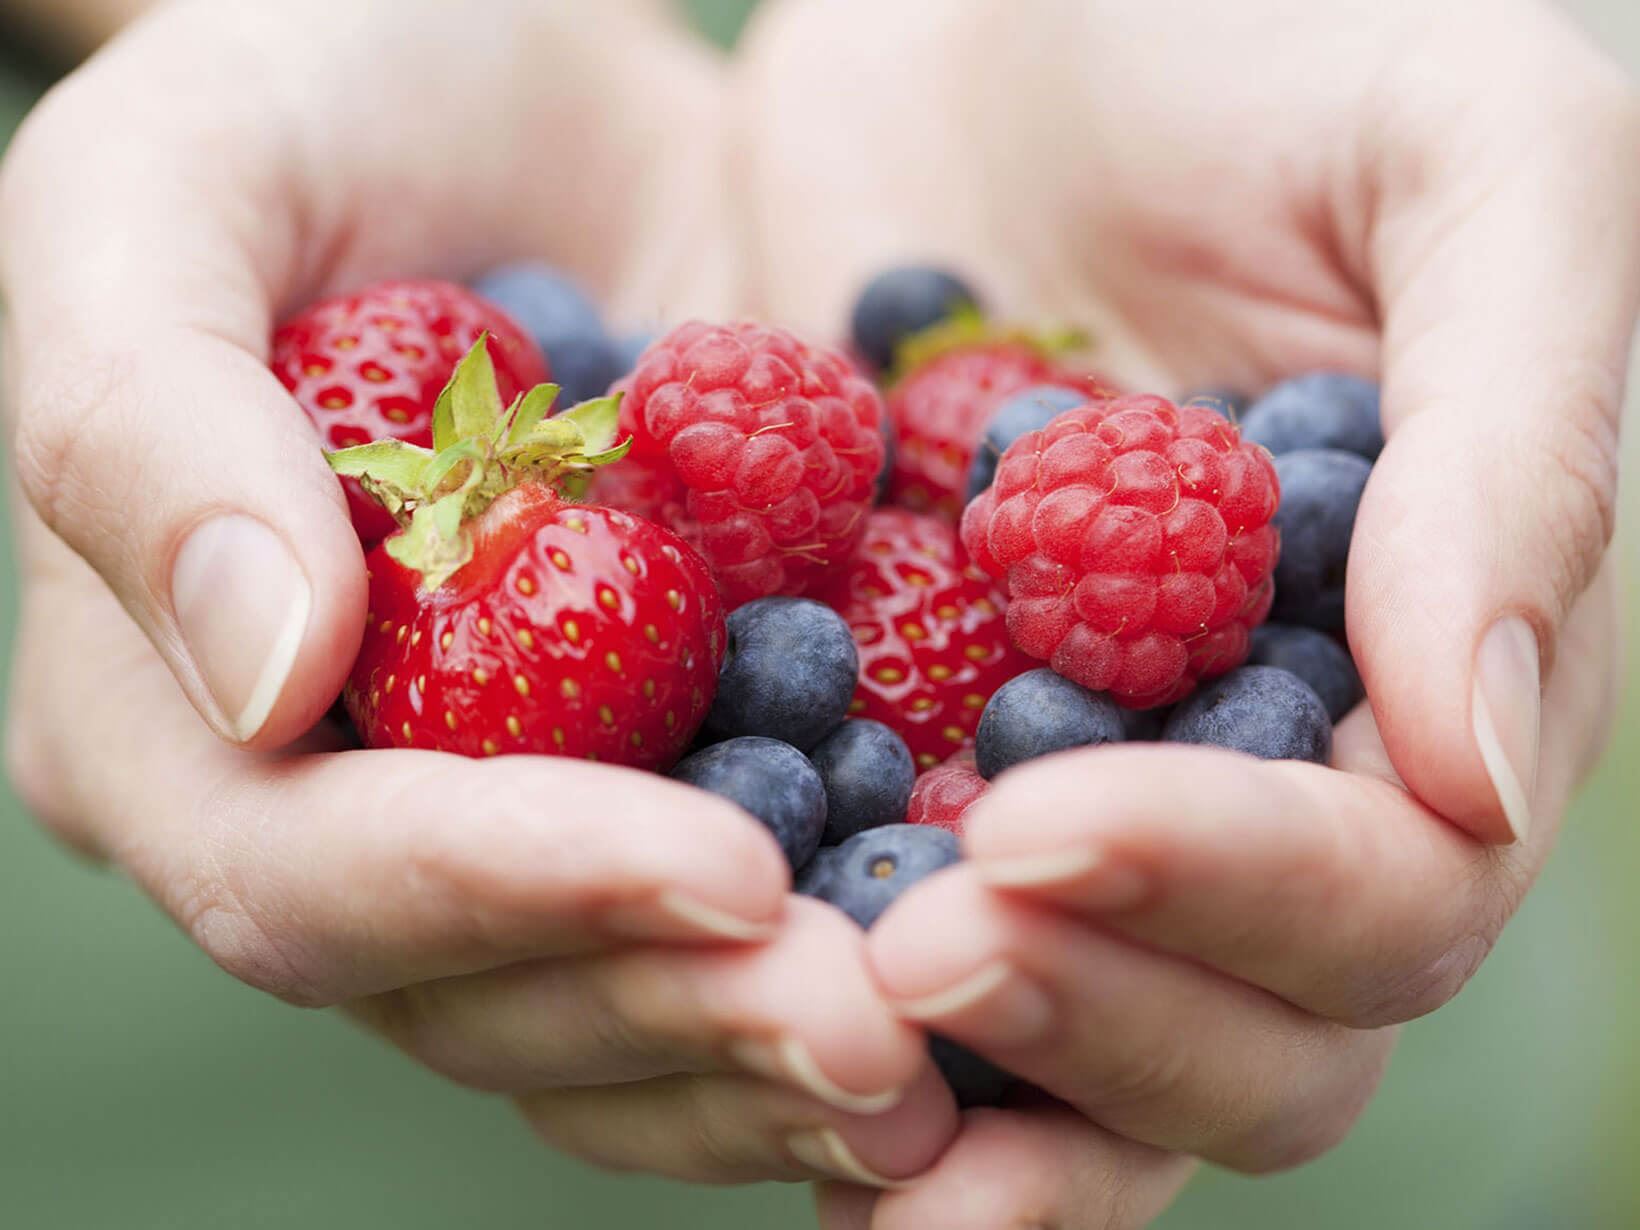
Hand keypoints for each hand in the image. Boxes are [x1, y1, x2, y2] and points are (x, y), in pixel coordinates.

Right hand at [0, 0, 957, 1188]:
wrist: (524, 84)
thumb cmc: (320, 93)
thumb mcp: (171, 181)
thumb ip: (145, 420)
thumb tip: (268, 683)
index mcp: (171, 714)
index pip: (311, 873)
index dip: (511, 889)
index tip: (716, 868)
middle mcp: (337, 810)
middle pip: (480, 994)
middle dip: (681, 1008)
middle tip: (881, 1024)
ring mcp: (510, 813)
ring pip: (616, 1016)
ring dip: (777, 1048)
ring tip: (948, 1050)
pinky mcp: (659, 780)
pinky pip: (735, 935)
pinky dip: (846, 968)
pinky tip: (977, 988)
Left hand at [736, 0, 1637, 1222]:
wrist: (981, 1)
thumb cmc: (1244, 28)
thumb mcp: (1461, 157)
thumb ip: (1524, 441)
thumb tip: (1483, 767)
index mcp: (1416, 668)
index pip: (1383, 895)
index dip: (1230, 895)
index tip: (1041, 822)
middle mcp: (1247, 770)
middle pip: (1236, 1037)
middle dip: (1087, 1016)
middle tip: (911, 949)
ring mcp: (1059, 776)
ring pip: (1048, 1037)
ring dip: (944, 1083)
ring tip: (802, 1027)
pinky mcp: (883, 748)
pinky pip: (853, 926)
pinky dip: (792, 996)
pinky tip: (698, 996)